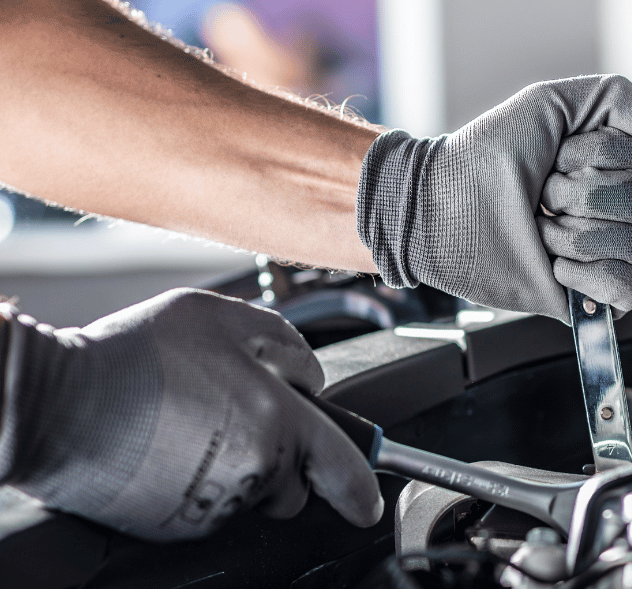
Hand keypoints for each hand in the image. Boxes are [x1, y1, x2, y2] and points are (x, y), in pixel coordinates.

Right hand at [0, 289, 382, 541]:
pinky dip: (202, 485)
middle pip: (294, 485)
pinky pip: (210, 508)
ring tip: (193, 427)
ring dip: (241, 469)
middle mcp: (252, 470)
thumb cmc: (135, 356)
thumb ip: (282, 341)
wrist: (56, 403)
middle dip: (284, 460)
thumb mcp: (220, 317)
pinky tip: (171, 450)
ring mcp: (213, 504)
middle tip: (237, 418)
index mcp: (276, 420)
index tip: (366, 501)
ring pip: (251, 496)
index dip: (361, 486)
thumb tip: (309, 372)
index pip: (342, 467)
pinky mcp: (177, 525)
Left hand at [357, 75, 631, 321]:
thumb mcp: (549, 102)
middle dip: (582, 196)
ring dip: (578, 236)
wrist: (438, 209)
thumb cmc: (485, 156)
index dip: (601, 155)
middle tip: (541, 195)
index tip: (558, 155)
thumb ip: (619, 99)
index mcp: (612, 164)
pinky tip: (559, 267)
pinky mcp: (590, 295)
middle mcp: (614, 207)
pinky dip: (596, 279)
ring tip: (540, 231)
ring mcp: (604, 251)